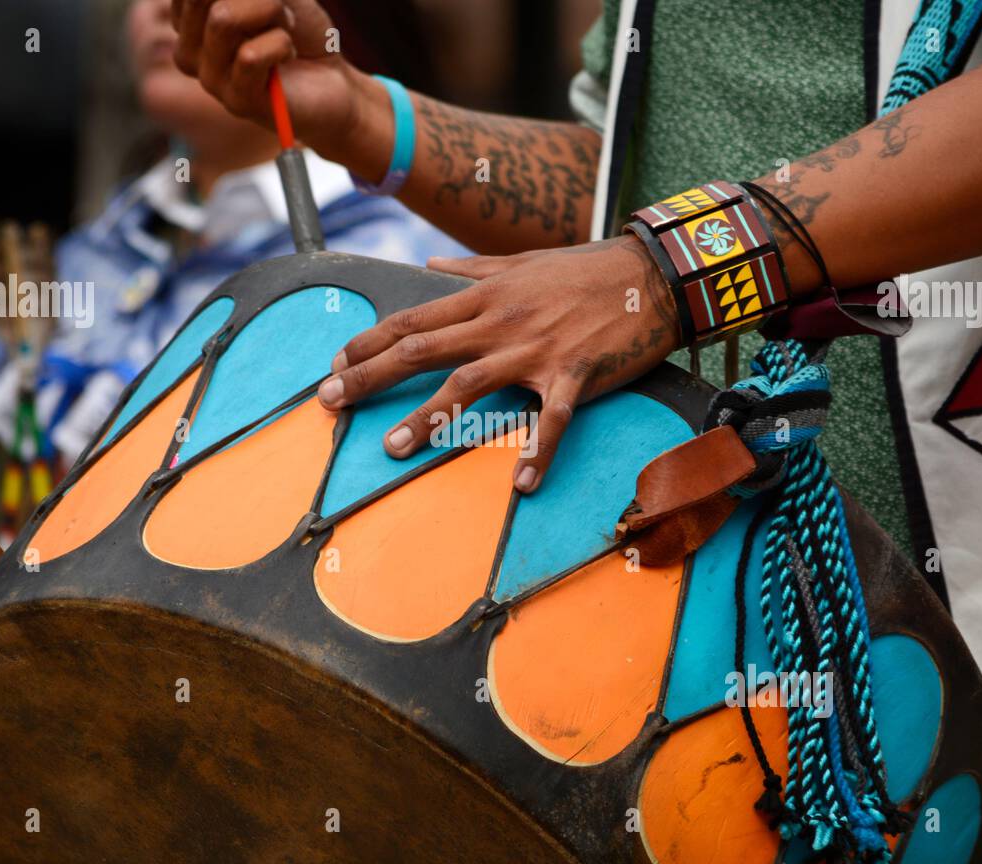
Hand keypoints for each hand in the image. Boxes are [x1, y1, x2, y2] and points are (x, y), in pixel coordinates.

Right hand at [170, 0, 382, 162]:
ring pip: (222, 19)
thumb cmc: (301, 31)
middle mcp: (188, 51)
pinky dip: (281, 44)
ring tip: (286, 29)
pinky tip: (289, 55)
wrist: (334, 82)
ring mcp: (210, 80)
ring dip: (271, 10)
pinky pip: (249, 55)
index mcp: (187, 21)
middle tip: (278, 7)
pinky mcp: (237, 102)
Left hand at [317, 236, 680, 492]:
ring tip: (394, 450)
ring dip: (428, 418)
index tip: (334, 364)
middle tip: (328, 402)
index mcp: (484, 296)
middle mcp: (499, 321)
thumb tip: (428, 264)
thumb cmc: (586, 269)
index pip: (411, 320)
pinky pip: (552, 419)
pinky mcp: (573, 374)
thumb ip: (472, 270)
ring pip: (468, 385)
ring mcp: (534, 349)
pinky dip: (539, 451)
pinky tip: (524, 484)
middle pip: (420, 349)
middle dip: (369, 376)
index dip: (367, 343)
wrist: (653, 274)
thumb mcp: (522, 261)